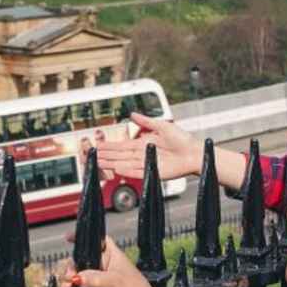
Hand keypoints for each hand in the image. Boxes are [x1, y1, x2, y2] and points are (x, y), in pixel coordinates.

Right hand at [62, 234, 178, 286]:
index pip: (96, 240)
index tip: (68, 238)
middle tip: (69, 274)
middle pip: (79, 258)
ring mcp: (94, 278)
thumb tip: (77, 277)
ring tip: (68, 284)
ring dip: (67, 277)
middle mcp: (101, 264)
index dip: (83, 237)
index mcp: (111, 255)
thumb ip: (96, 278)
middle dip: (70, 265)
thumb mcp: (117, 281)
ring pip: (75, 273)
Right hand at [96, 113, 248, 188]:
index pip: (122, 146)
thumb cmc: (182, 139)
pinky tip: (116, 169)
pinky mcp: (153, 172)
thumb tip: (132, 114)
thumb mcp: (162, 126)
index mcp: (144, 144)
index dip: (110, 146)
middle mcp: (143, 155)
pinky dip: (127, 170)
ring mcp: (147, 164)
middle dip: (106, 155)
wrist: (194, 153)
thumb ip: (146, 121)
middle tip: (91, 155)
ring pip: (125, 164)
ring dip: (112, 163)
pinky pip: (137, 172)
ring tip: (99, 163)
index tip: (98, 146)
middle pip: (120, 155)